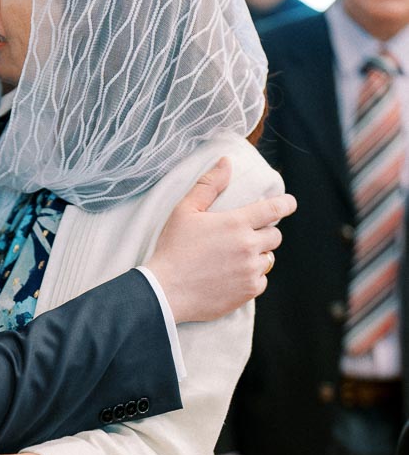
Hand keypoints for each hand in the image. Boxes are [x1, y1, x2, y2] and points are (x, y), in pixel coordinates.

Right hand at [146, 158, 296, 322]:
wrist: (165, 291)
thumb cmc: (172, 249)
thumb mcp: (185, 211)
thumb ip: (208, 185)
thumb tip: (226, 163)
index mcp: (236, 223)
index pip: (274, 209)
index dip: (286, 204)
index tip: (289, 204)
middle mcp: (248, 246)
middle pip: (275, 236)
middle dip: (264, 234)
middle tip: (244, 238)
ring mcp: (250, 270)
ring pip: (268, 259)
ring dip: (257, 256)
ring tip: (235, 259)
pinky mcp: (248, 291)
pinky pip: (262, 281)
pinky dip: (252, 278)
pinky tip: (233, 277)